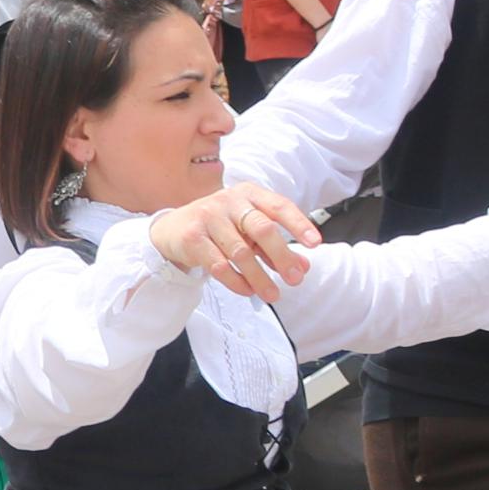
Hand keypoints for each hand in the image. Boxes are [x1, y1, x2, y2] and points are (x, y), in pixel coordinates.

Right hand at [146, 183, 321, 300]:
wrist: (173, 229)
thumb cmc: (220, 228)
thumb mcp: (249, 232)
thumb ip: (275, 247)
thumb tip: (303, 267)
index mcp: (249, 194)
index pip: (279, 206)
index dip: (298, 224)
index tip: (315, 243)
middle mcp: (228, 201)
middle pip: (262, 229)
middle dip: (282, 256)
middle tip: (295, 279)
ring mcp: (208, 217)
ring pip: (240, 252)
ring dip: (260, 277)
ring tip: (273, 295)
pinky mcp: (193, 238)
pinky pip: (219, 265)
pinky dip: (237, 281)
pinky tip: (248, 290)